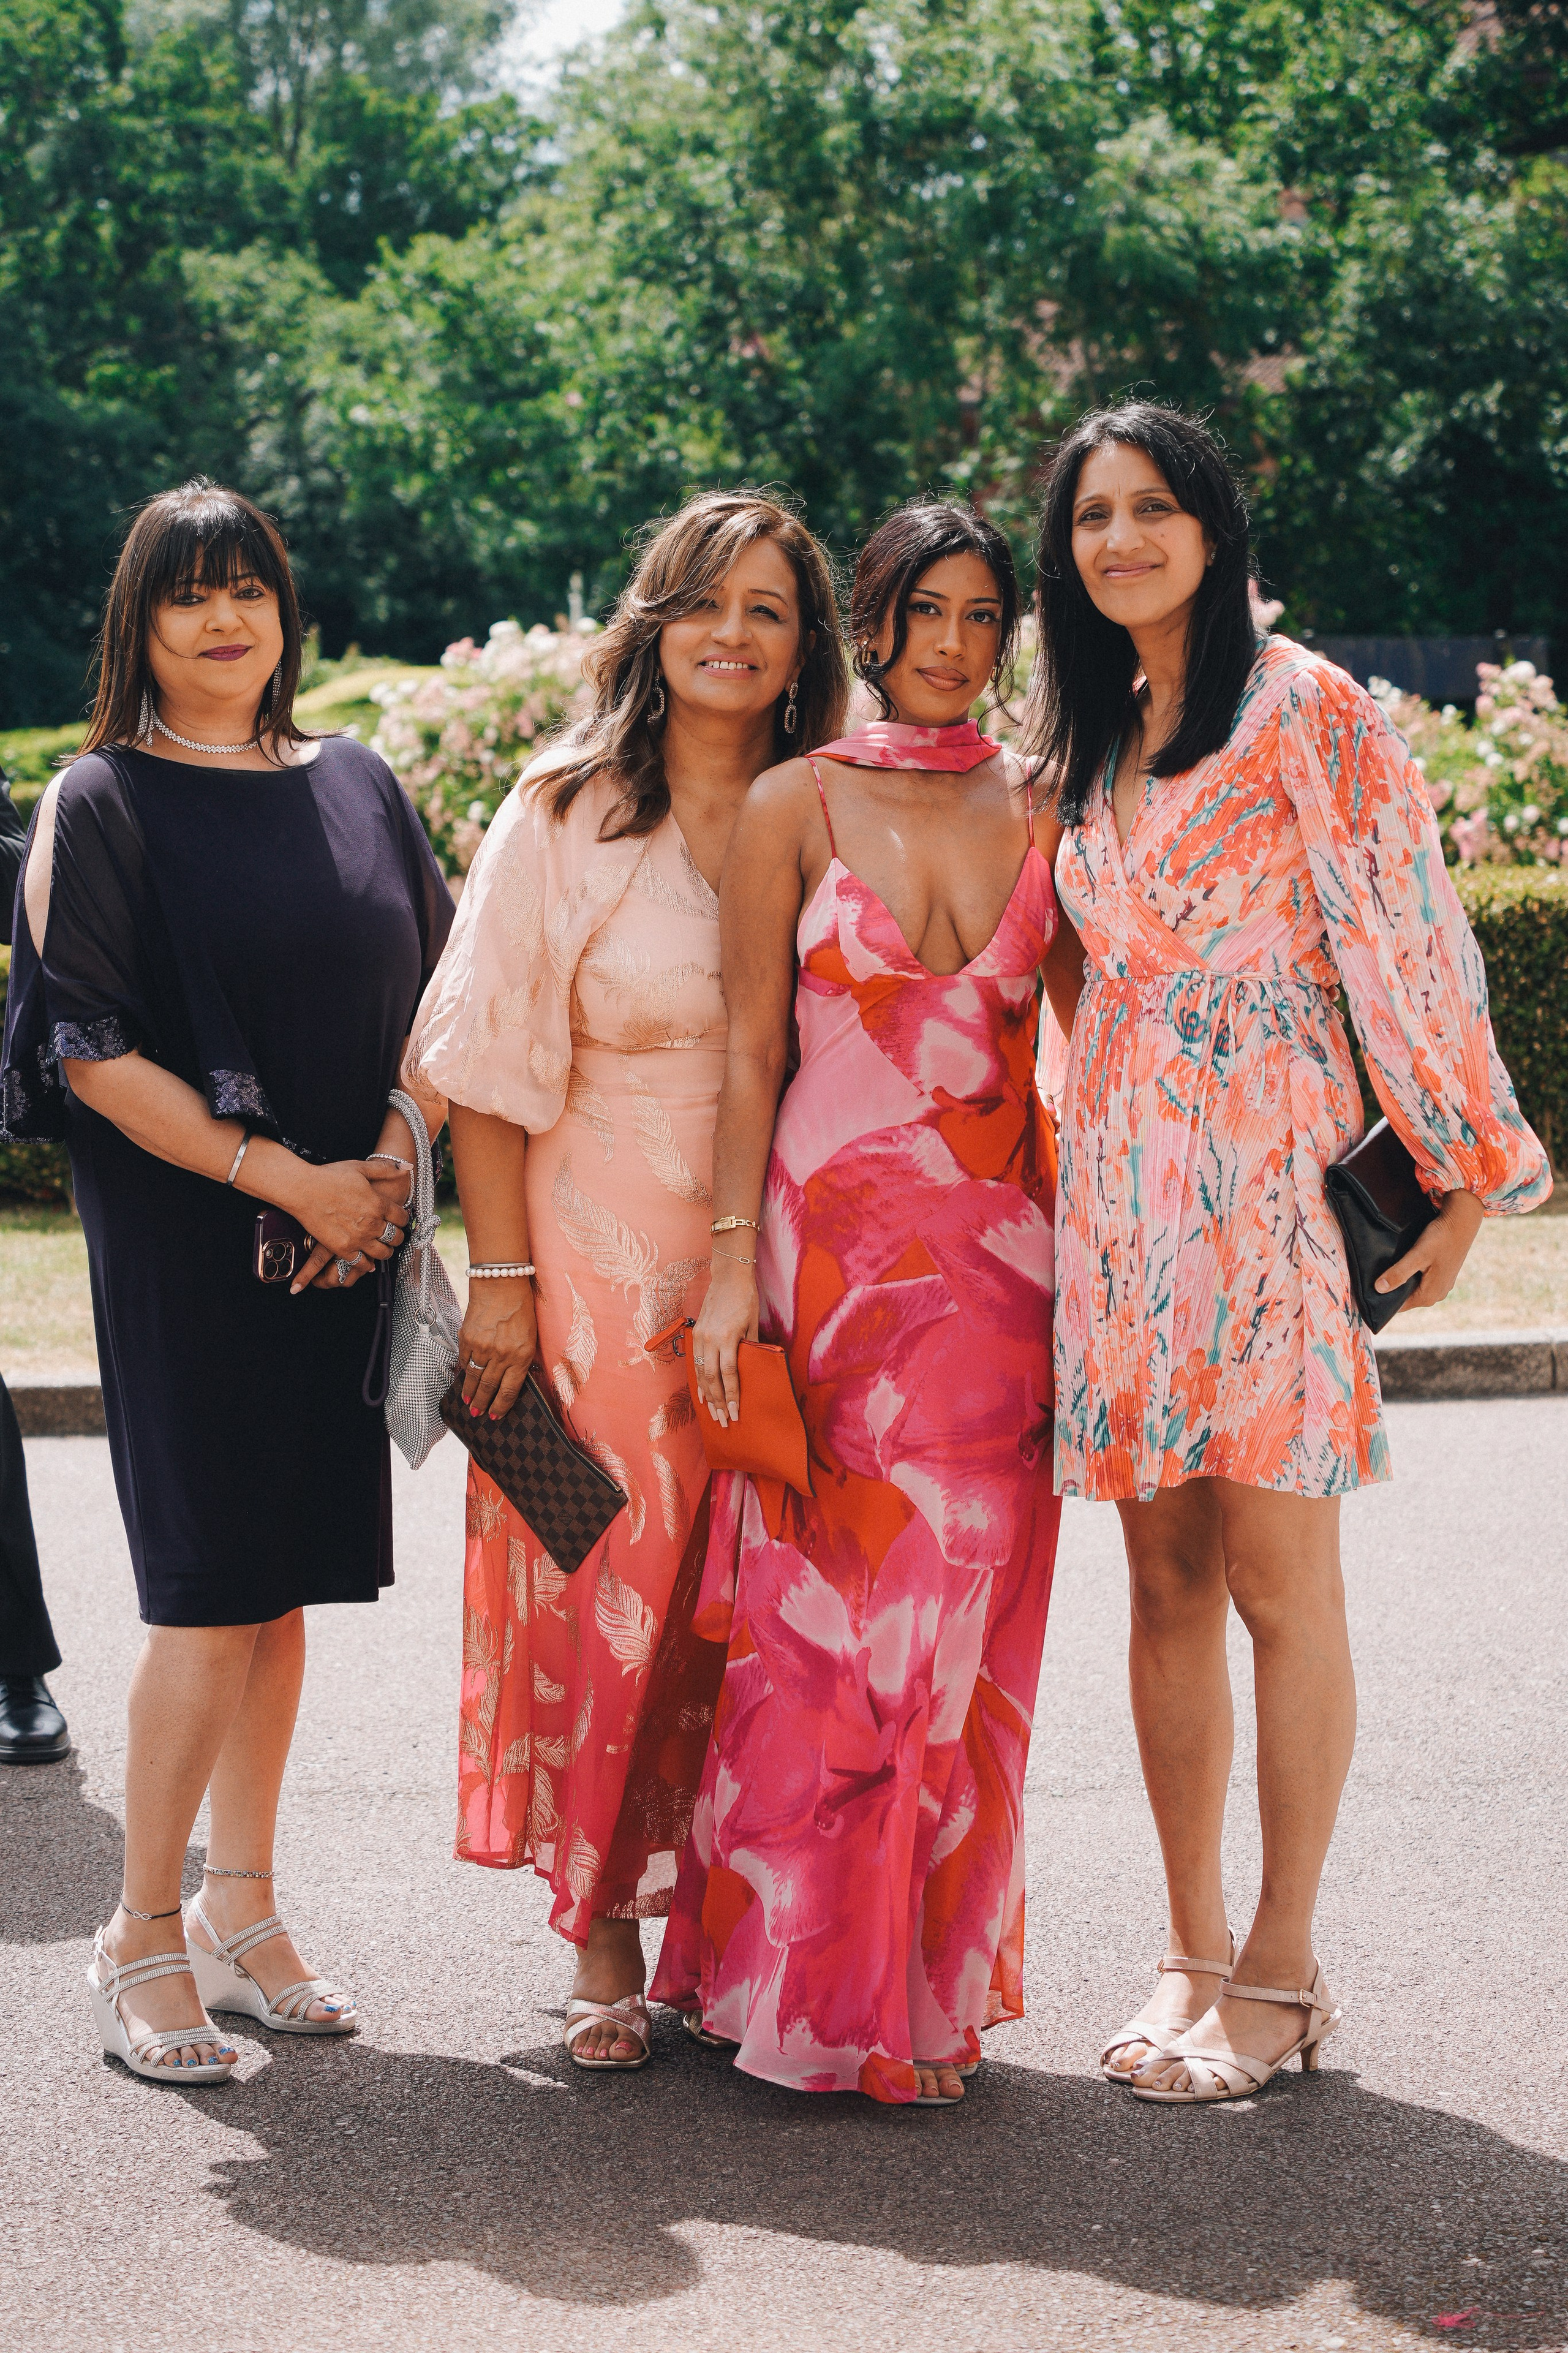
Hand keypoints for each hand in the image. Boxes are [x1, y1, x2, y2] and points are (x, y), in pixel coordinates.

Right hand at [288, 1160, 409, 1293]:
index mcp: (379, 1204)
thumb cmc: (330, 1176)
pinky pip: (362, 1263)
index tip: (398, 1220)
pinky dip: (367, 1264)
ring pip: (382, 1253)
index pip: (402, 1218)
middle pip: (396, 1238)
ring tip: (381, 1249)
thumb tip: (407, 1167)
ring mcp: (358, 1238)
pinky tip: (367, 1261)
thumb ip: (386, 1169)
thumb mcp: (360, 1167)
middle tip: (392, 1236)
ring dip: (385, 1252)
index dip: (402, 1220)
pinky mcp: (343, 1249)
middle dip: (396, 1237)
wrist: (303, 1189)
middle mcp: (372, 1223)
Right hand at [459, 1276, 537, 1419]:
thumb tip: (509, 1380)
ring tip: (468, 1403)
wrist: (501, 1284)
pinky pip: (465, 1361)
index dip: (501, 1407)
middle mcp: (501, 1355)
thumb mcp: (530, 1338)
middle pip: (489, 1388)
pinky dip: (465, 1372)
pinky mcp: (467, 1338)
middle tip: (478, 1414)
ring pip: (474, 1378)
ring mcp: (482, 1348)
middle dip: (483, 1404)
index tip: (495, 1417)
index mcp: (521, 1356)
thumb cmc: (522, 1310)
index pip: (509, 1391)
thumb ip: (521, 1360)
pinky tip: (465, 1380)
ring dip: (471, 1393)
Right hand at [691, 1258, 758, 1425]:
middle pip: (712, 1378)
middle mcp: (710, 1339)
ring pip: (700, 1373)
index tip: (735, 1413)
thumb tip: (752, 1369)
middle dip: (718, 1402)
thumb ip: (751, 1347)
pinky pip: (695, 1362)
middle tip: (723, 1422)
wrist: (728, 1276)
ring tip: (713, 1414)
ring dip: (707, 1395)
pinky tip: (702, 1394)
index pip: (729, 1374)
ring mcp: (700, 1336)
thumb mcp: (753, 1323)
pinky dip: (698, 1380)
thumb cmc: (746, 1299)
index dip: (732, 1395)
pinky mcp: (695, 1333)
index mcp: (728, 1337)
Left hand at [1376, 1187, 1484, 1310]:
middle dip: (1393, 1289)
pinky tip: (1405, 1263)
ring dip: (1403, 1280)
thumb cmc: (1440, 1239)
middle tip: (1375, 1276)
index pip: (1400, 1306)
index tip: (1370, 1290)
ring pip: (1415, 1288)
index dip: (1384, 1299)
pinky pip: (1423, 1280)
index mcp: (1429, 1295)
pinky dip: (1413, 1274)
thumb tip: (1379, 1289)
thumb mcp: (1417, 1256)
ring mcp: (1442, 1285)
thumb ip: (1399, 1273)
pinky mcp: (1444, 1274)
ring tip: (1389, 1268)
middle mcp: (1437, 1294)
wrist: (1462, 1223)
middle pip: (1407, 1297)